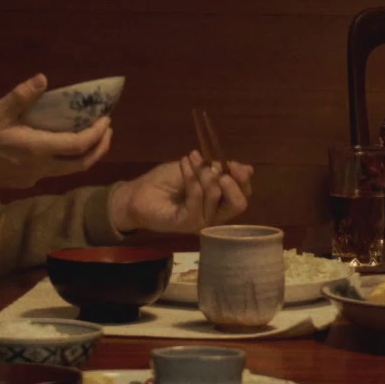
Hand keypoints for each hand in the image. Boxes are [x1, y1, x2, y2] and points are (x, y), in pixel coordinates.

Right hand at [0, 74, 113, 197]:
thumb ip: (20, 97)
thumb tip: (43, 78)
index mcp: (39, 149)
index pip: (79, 145)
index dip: (97, 133)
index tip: (106, 118)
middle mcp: (43, 166)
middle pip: (83, 163)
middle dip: (100, 146)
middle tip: (106, 128)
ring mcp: (35, 176)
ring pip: (70, 169)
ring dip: (86, 153)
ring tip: (90, 135)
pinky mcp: (27, 180)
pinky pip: (55, 170)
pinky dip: (68, 157)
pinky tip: (60, 144)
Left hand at [109, 150, 254, 233]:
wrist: (136, 194)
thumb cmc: (164, 182)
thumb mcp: (195, 170)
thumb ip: (219, 171)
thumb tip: (249, 168)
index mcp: (217, 203)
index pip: (242, 196)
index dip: (243, 179)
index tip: (233, 163)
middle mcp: (213, 215)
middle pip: (238, 204)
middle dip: (233, 183)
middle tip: (219, 168)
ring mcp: (200, 221)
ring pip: (216, 197)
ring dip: (204, 173)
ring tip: (191, 160)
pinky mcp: (186, 223)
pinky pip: (196, 198)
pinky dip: (191, 178)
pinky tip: (184, 165)